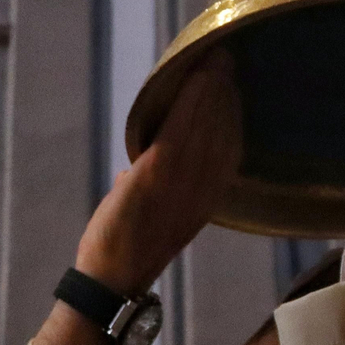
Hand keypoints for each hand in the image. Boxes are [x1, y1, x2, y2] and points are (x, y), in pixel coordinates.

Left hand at [77, 52, 240, 295]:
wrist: (111, 282)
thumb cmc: (128, 251)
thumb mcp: (153, 218)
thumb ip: (153, 193)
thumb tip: (134, 171)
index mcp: (204, 202)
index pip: (228, 153)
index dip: (233, 119)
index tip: (233, 90)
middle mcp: (202, 192)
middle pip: (222, 134)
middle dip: (226, 96)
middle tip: (226, 62)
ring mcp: (179, 185)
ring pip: (204, 128)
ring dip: (210, 91)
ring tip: (213, 62)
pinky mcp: (154, 178)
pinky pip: (178, 132)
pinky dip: (188, 102)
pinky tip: (194, 79)